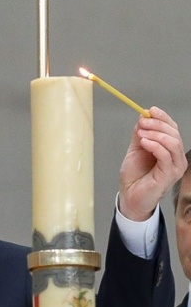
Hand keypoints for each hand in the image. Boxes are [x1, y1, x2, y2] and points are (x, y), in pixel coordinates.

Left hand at [118, 107, 186, 221]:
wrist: (129, 196)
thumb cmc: (134, 176)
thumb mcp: (136, 150)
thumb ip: (140, 135)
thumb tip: (143, 117)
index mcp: (170, 149)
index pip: (172, 129)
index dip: (163, 118)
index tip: (150, 110)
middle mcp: (177, 157)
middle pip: (174, 133)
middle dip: (158, 124)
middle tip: (142, 122)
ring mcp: (175, 166)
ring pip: (173, 143)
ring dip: (156, 134)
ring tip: (141, 134)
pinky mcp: (170, 175)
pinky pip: (166, 156)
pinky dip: (155, 146)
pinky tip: (144, 142)